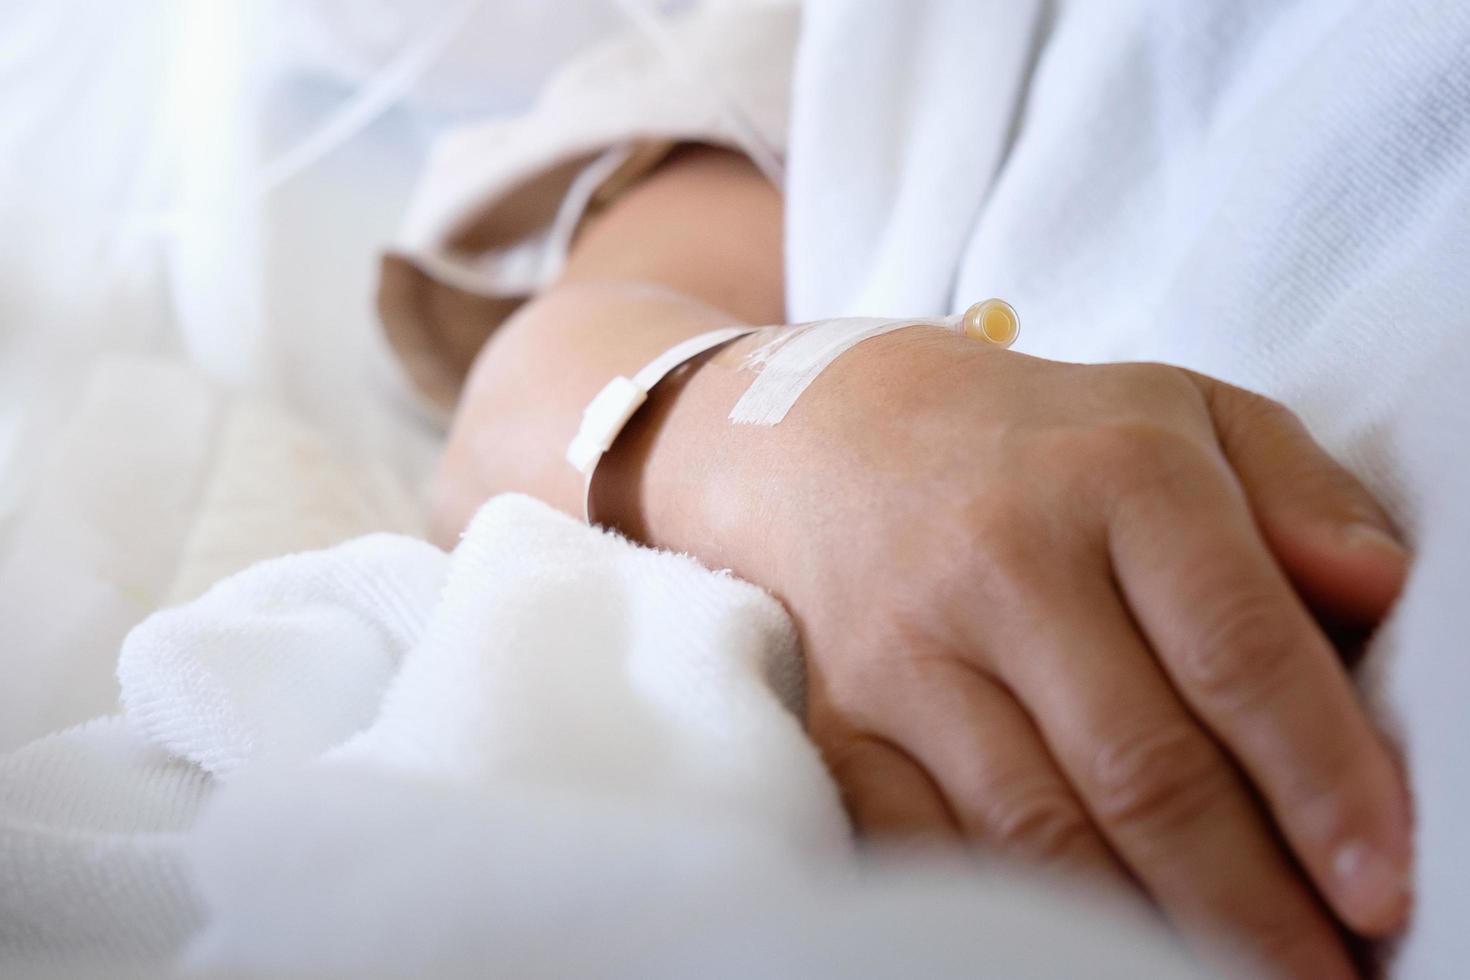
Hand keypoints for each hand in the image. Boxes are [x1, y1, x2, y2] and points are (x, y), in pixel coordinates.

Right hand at [606, 323, 1412, 977]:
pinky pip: (931, 846)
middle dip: (1247, 898)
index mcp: (1118, 477)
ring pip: (1037, 828)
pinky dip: (1013, 914)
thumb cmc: (1046, 440)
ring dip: (1140, 926)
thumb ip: (1301, 492)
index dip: (1322, 782)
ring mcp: (909, 648)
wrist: (839, 438)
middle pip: (1142, 767)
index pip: (1239, 650)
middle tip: (1319, 976)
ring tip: (1221, 974)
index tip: (1380, 885)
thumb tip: (1382, 590)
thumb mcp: (1190, 413)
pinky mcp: (843, 717)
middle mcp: (1004, 562)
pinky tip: (1080, 944)